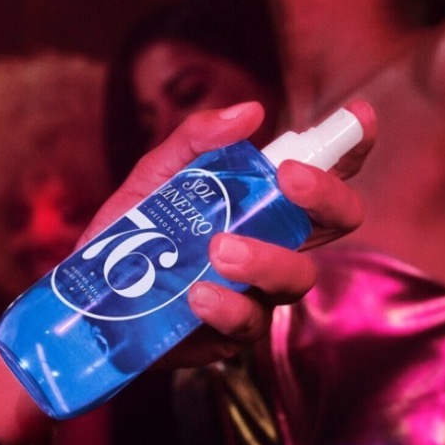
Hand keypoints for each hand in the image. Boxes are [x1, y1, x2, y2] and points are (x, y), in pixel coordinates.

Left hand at [81, 100, 374, 367]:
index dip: (350, 146)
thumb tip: (250, 112)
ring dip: (267, 258)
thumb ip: (197, 140)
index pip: (322, 172)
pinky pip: (250, 322)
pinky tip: (197, 295)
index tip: (358, 118)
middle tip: (290, 178)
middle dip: (327, 196)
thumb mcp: (156, 173)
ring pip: (298, 277)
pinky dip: (228, 306)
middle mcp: (272, 242)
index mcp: (262, 201)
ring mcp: (256, 289)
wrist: (87, 293)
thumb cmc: (131, 228)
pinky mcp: (231, 331)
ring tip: (220, 248)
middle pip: (335, 223)